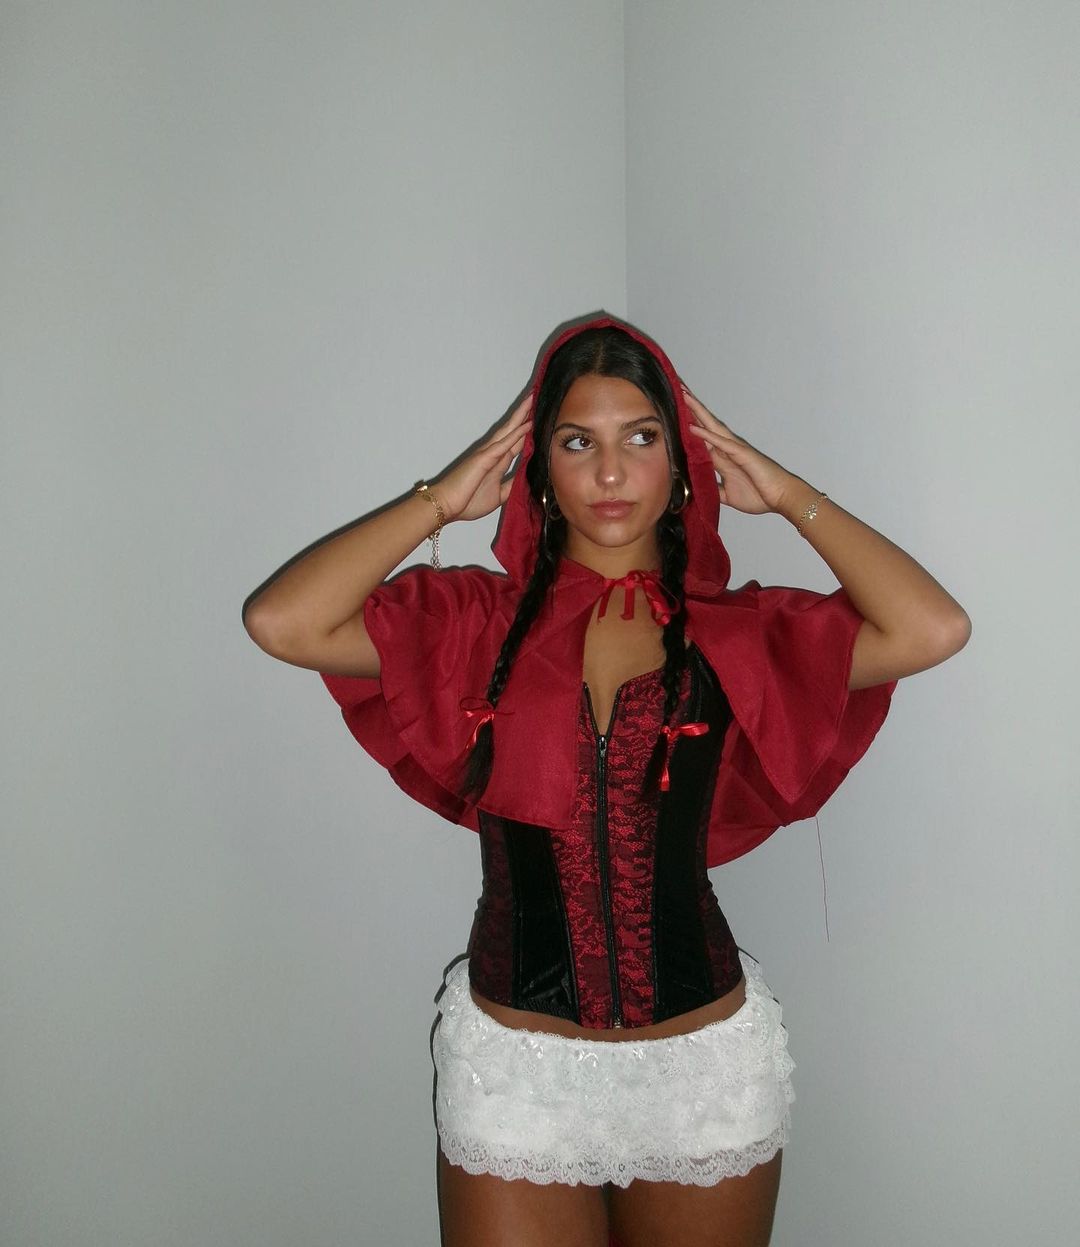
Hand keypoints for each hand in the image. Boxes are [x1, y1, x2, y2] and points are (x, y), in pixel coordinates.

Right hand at [430, 394, 532, 521]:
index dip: (525, 432)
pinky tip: (527, 424)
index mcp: (496, 463)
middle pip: (511, 431)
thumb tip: (524, 479)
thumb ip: (511, 485)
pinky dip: (516, 434)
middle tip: (534, 398)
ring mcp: (487, 454)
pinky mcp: (484, 458)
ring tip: (531, 400)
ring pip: (508, 431)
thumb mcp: (498, 495)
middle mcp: (492, 454)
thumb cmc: (468, 502)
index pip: (514, 443)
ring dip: (520, 416)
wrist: (447, 506)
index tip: (535, 420)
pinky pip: (503, 444)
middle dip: (523, 415)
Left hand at [680, 385, 800, 515]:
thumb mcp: (728, 495)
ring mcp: (735, 449)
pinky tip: (693, 427)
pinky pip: (721, 443)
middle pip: (706, 424)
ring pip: (712, 426)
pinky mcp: (742, 454)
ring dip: (698, 412)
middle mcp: (727, 449)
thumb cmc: (760, 495)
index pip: (702, 438)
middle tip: (678, 390)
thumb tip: (700, 491)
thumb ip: (715, 490)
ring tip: (684, 396)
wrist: (781, 498)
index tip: (675, 413)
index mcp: (723, 459)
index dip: (689, 425)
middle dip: (692, 409)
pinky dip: (706, 435)